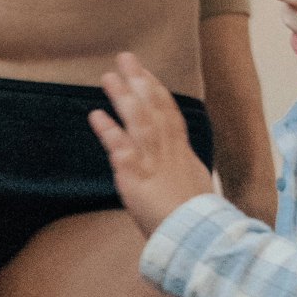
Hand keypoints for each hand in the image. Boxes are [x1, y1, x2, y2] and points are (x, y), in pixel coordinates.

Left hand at [89, 52, 213, 235]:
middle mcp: (168, 153)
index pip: (170, 116)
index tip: (147, 74)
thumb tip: (185, 175)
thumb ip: (186, 178)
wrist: (200, 238)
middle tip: (126, 58)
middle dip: (140, 82)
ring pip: (138, 122)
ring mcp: (152, 163)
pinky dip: (108, 131)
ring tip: (108, 77)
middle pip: (154, 110)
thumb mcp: (197, 193)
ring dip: (123, 97)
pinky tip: (95, 115)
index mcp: (183, 156)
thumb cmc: (199, 223)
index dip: (158, 93)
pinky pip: (120, 149)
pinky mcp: (136, 178)